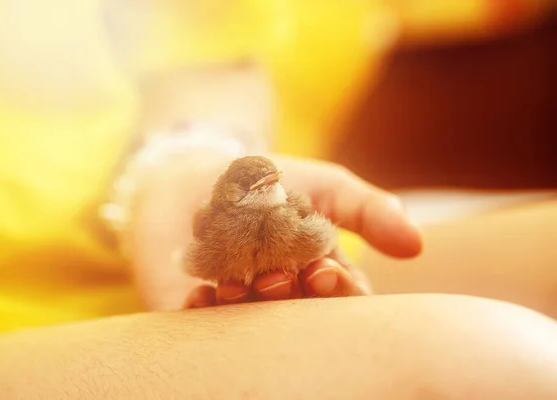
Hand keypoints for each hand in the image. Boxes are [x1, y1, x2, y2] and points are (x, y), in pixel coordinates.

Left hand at [130, 153, 421, 310]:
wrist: (196, 174)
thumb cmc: (270, 180)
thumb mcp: (325, 186)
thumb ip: (369, 210)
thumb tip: (416, 244)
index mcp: (321, 275)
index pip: (343, 301)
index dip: (338, 293)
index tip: (323, 270)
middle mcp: (284, 298)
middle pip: (301, 320)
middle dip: (292, 302)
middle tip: (277, 277)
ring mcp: (240, 307)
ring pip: (254, 325)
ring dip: (248, 308)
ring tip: (233, 283)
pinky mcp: (195, 309)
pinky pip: (202, 326)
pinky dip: (204, 314)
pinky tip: (199, 296)